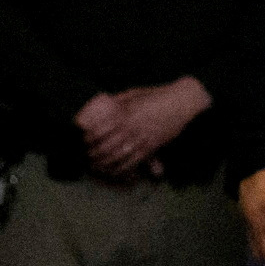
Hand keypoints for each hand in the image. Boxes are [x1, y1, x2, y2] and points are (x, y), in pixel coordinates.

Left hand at [76, 78, 211, 177]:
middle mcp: (131, 128)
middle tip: (86, 156)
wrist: (182, 102)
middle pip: (105, 147)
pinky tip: (113, 171)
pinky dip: (121, 170)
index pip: (98, 131)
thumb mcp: (134, 94)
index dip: (87, 139)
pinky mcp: (151, 148)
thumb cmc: (157, 95)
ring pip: (116, 158)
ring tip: (96, 166)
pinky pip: (132, 163)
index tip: (82, 141)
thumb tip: (98, 107)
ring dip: (103, 164)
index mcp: (124, 113)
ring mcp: (141, 139)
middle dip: (93, 155)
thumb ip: (116, 102)